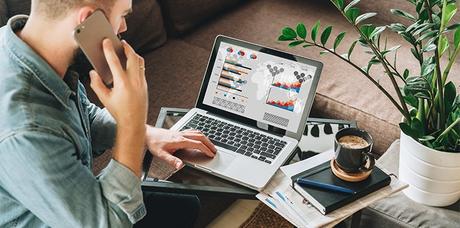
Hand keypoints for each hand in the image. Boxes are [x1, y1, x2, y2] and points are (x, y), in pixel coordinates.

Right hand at [90, 39, 147, 176]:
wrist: (134, 122)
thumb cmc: (119, 112)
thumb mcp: (104, 98)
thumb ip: (96, 84)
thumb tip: (93, 73)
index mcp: (122, 83)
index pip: (115, 61)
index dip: (109, 50)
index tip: (106, 41)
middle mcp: (134, 81)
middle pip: (132, 57)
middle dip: (127, 47)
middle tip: (121, 42)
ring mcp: (141, 82)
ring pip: (139, 62)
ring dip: (133, 54)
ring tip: (127, 50)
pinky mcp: (145, 85)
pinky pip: (142, 69)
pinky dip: (136, 63)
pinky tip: (131, 62)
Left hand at [145, 127, 216, 168]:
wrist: (148, 133)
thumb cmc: (153, 142)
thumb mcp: (161, 154)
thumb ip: (172, 160)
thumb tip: (180, 166)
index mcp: (180, 140)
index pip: (197, 144)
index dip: (205, 149)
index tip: (211, 154)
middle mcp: (182, 135)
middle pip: (200, 137)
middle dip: (209, 143)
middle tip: (214, 150)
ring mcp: (181, 132)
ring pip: (197, 133)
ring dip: (206, 138)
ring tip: (210, 144)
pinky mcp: (179, 132)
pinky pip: (193, 131)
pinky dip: (199, 134)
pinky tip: (199, 137)